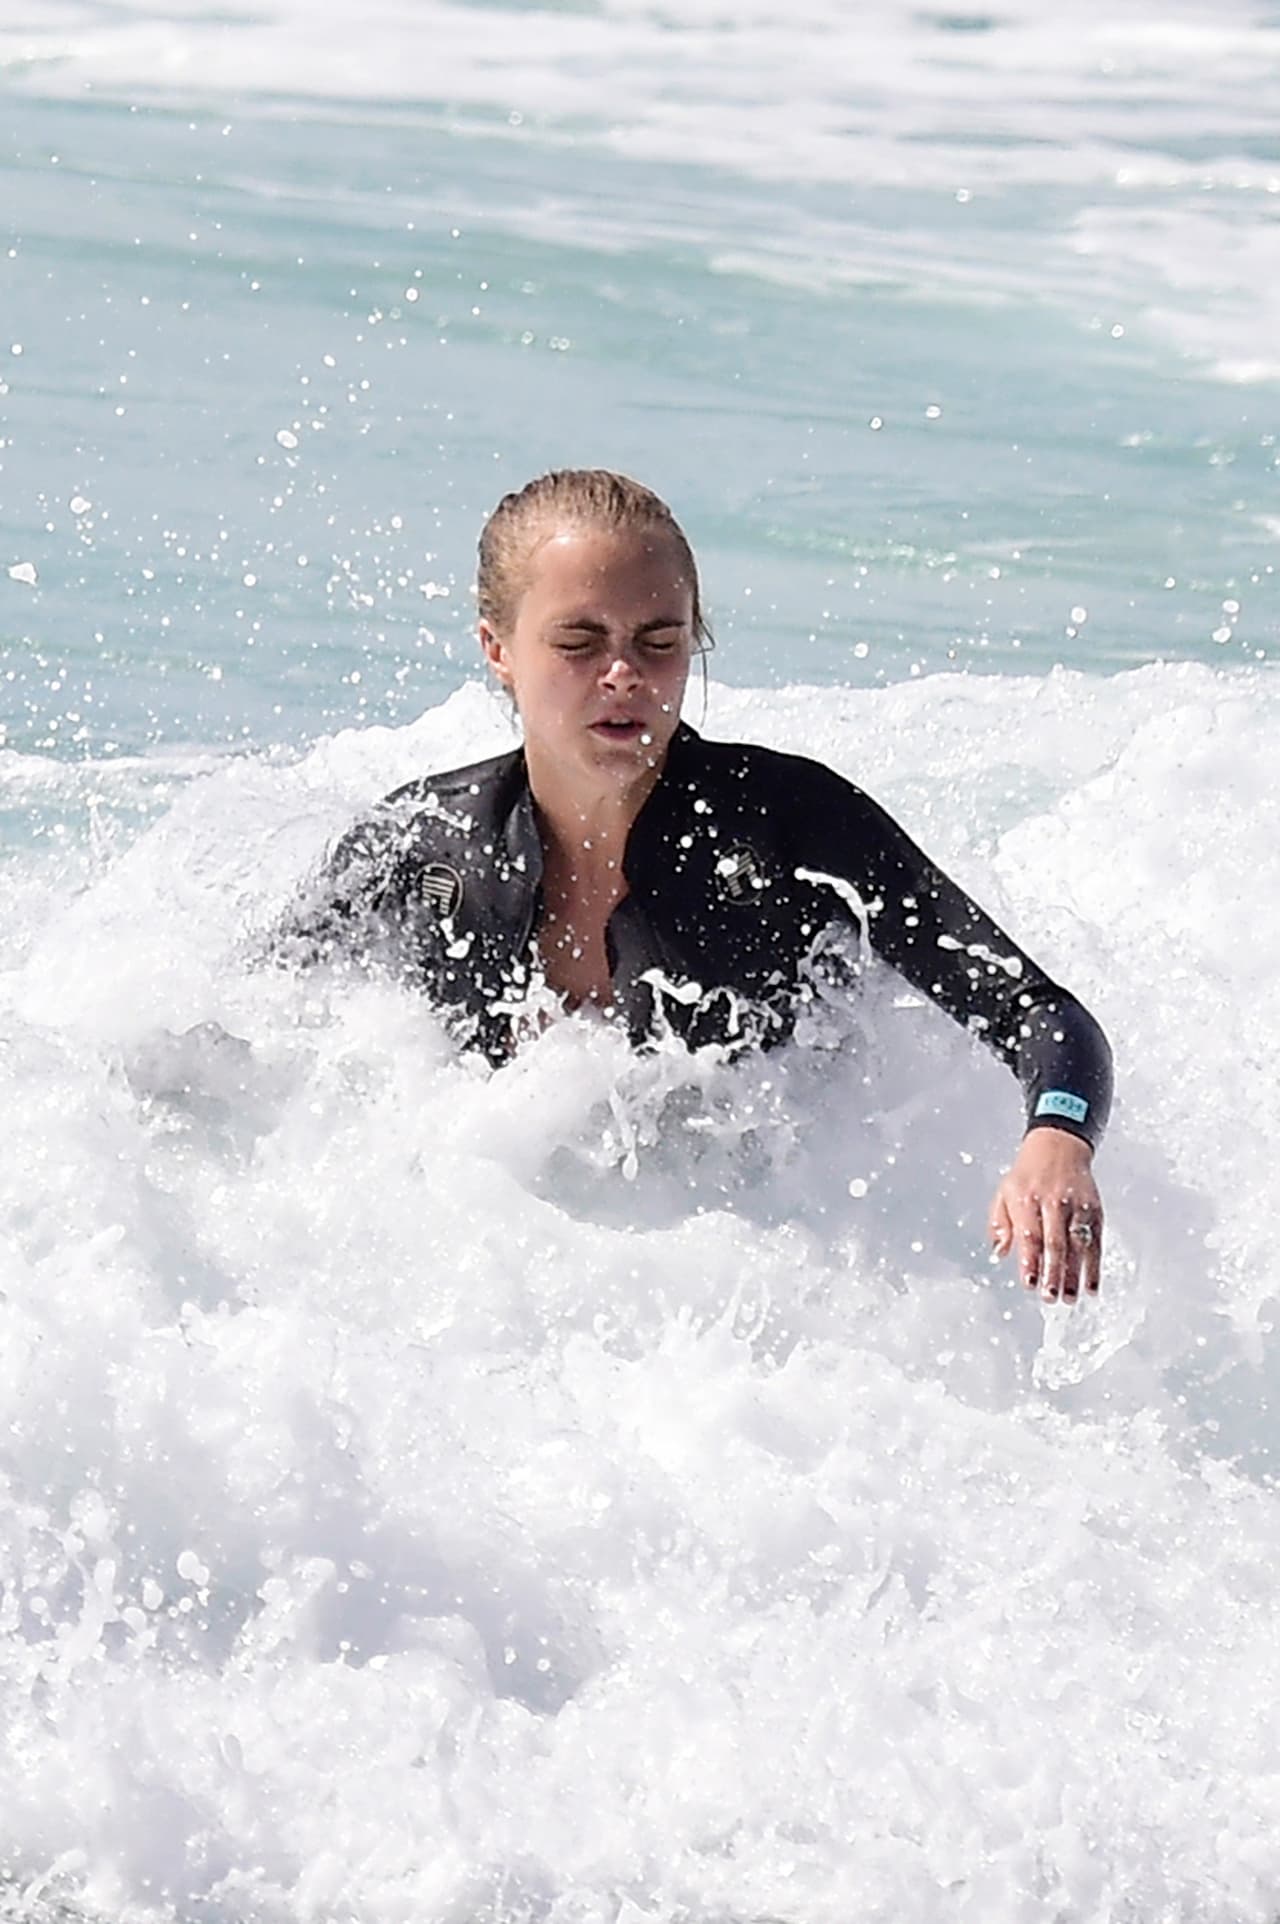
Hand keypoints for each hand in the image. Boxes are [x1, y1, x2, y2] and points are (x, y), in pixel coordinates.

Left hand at [988, 1127, 1102, 1304]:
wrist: (1058, 1146)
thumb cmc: (1027, 1175)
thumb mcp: (1004, 1193)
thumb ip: (1000, 1224)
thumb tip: (999, 1253)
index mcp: (1027, 1200)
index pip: (1029, 1236)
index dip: (1030, 1261)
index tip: (1030, 1284)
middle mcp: (1053, 1203)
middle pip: (1055, 1242)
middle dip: (1053, 1273)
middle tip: (1051, 1297)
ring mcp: (1076, 1206)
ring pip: (1077, 1245)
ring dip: (1074, 1275)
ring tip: (1070, 1297)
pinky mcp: (1093, 1210)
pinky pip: (1095, 1241)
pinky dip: (1094, 1265)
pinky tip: (1091, 1285)